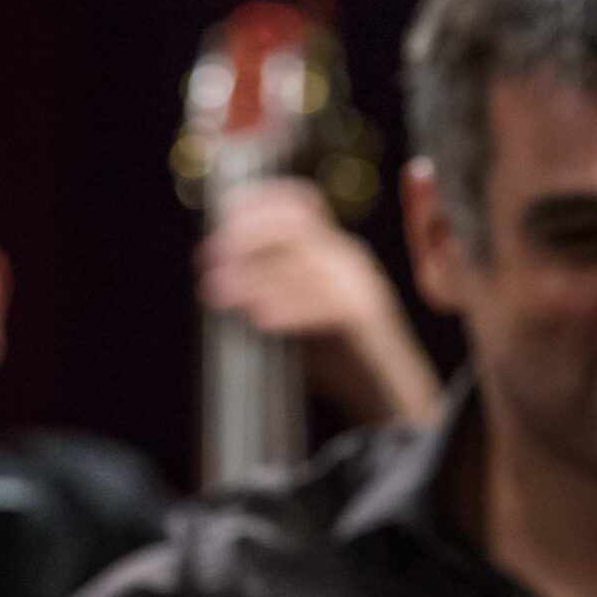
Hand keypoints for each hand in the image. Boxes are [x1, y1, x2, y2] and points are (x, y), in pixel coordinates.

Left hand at [195, 179, 439, 424]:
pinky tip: (260, 319)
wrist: (387, 394)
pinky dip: (289, 308)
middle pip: (295, 225)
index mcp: (329, 249)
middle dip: (246, 236)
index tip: (222, 213)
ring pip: (305, 262)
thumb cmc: (336, 357)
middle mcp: (346, 257)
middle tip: (209, 259)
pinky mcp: (368, 314)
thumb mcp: (293, 314)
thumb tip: (215, 281)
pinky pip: (326, 303)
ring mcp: (360, 283)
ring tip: (220, 294)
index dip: (258, 201)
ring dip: (255, 276)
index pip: (299, 203)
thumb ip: (264, 292)